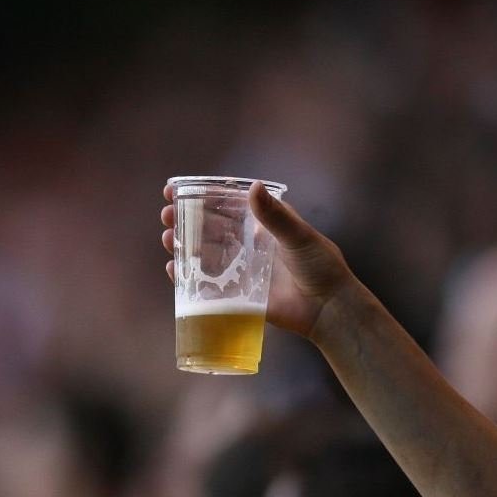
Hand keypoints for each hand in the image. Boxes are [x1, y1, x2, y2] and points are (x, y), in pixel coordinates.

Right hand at [161, 181, 356, 341]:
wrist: (329, 310)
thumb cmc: (321, 267)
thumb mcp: (299, 236)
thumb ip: (276, 215)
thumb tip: (253, 186)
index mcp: (261, 224)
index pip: (225, 204)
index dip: (200, 196)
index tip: (176, 190)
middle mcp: (248, 244)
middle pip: (208, 228)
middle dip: (184, 219)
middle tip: (167, 214)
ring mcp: (241, 270)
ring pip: (203, 254)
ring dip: (182, 245)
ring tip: (167, 239)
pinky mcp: (238, 296)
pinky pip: (207, 285)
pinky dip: (188, 277)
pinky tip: (174, 270)